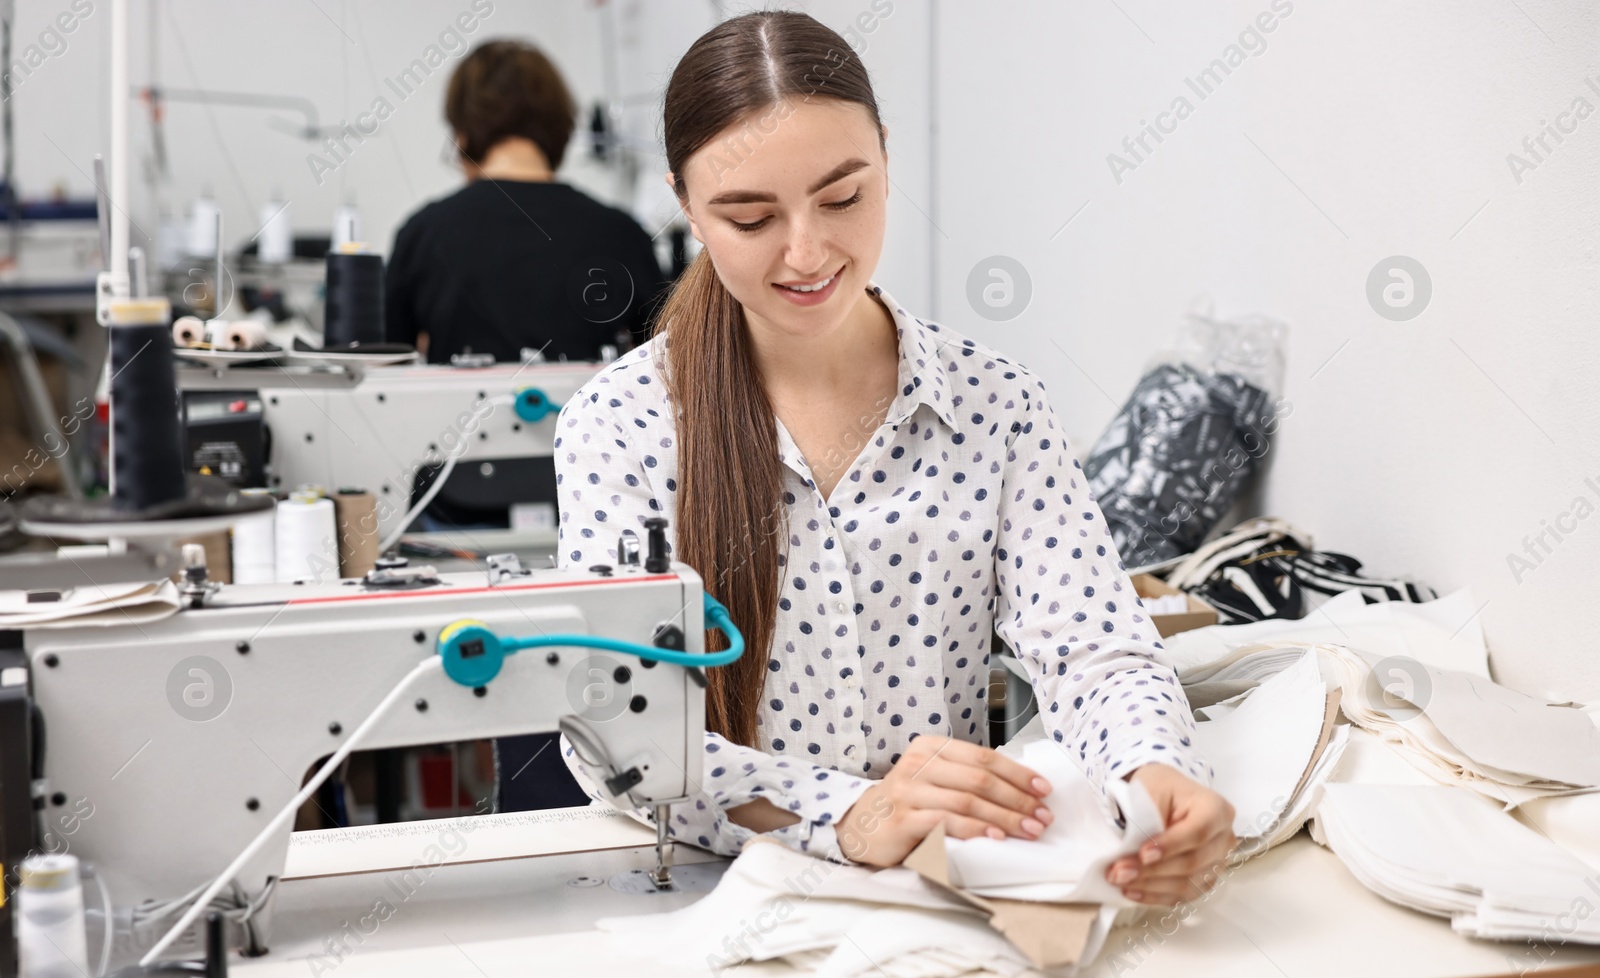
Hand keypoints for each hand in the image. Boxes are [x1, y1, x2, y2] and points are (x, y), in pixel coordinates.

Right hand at [836, 735, 1052, 866]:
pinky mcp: (901, 819)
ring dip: (1005, 818)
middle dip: (1017, 799)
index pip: (983, 756)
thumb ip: (965, 776)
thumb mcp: (934, 778)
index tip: (1044, 789)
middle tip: (1042, 816)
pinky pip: (946, 822)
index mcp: (930, 747)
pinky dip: (976, 829)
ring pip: (967, 800)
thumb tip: (1022, 788)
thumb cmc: (908, 803)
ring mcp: (907, 791)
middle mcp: (917, 763)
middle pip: (979, 778)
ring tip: (1029, 830)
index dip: (1017, 773)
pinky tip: (996, 837)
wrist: (860, 826)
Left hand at [1105, 763, 1235, 905]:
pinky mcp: (1205, 879)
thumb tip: (1132, 852)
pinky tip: (1133, 891)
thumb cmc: (1160, 789)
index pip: (1198, 832)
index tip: (1142, 854)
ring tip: (1120, 880)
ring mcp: (1217, 861)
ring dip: (1150, 886)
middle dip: (1152, 871)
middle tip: (1118, 872)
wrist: (1165, 794)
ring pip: (1188, 884)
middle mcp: (1223, 838)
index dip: (1171, 846)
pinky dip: (1156, 896)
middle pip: (1192, 863)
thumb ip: (1146, 820)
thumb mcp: (1151, 791)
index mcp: (1216, 809)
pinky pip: (1183, 895)